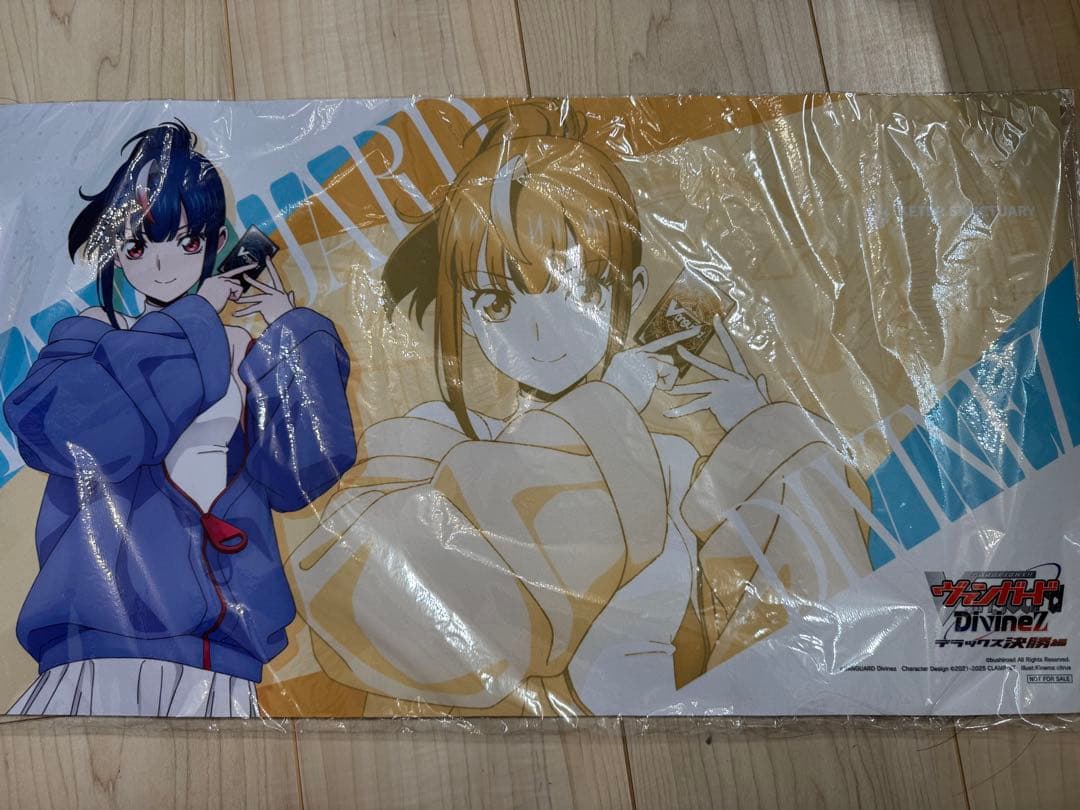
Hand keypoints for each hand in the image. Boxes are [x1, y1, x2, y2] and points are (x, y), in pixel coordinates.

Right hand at [196, 264, 250, 311]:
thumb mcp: (211, 298)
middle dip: (242, 277)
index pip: (227, 274)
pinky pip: (238, 290)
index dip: (240, 269)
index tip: (250, 265)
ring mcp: (221, 280)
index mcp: (211, 282)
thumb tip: (227, 296)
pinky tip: (226, 299)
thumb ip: (219, 293)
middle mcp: (216, 279)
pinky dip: (235, 297)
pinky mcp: (226, 284)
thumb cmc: (204, 308)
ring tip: (225, 299)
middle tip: (254, 265)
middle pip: (235, 279)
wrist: (199, 309)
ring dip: (234, 294)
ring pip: (238, 285)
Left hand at [232, 258, 295, 325]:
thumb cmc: (291, 315)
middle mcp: (274, 294)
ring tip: (235, 300)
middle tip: (244, 275)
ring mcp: (268, 300)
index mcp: (280, 292)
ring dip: (243, 299)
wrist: (291, 322)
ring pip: (253, 298)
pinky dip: (242, 313)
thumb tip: (292, 293)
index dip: (271, 267)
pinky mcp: (263, 307)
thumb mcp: (291, 305)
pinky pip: (251, 309)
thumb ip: (290, 299)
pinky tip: (235, 314)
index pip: (276, 277)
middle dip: (251, 280)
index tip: (267, 258)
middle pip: (261, 286)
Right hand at [602, 325, 700, 411]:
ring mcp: (641, 356)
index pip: (649, 348)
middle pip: (663, 343)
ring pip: (669, 363)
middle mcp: (632, 354)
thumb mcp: (627, 388)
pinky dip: (667, 384)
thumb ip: (640, 378)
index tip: (676, 335)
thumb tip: (653, 380)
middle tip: (698, 329)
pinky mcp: (650, 362)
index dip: (665, 341)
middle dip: (683, 335)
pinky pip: (670, 373)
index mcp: (625, 359)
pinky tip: (652, 388)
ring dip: (666, 379)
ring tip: (650, 389)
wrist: (608, 407)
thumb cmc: (617, 404)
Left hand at [664, 315, 768, 429]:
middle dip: (693, 359)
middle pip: (709, 367)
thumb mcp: (762, 398)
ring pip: (698, 387)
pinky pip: (695, 406)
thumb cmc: (762, 414)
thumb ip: (760, 387)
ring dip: (681, 389)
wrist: (761, 427)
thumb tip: (763, 378)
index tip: (715, 320)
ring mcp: (722, 390)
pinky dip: (681, 411)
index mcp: (743, 377)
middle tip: (679, 350)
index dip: (723, 334)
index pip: (733, 351)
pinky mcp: (716, 403)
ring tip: (667, 389)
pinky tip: (668, 413)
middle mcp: (731, 380)